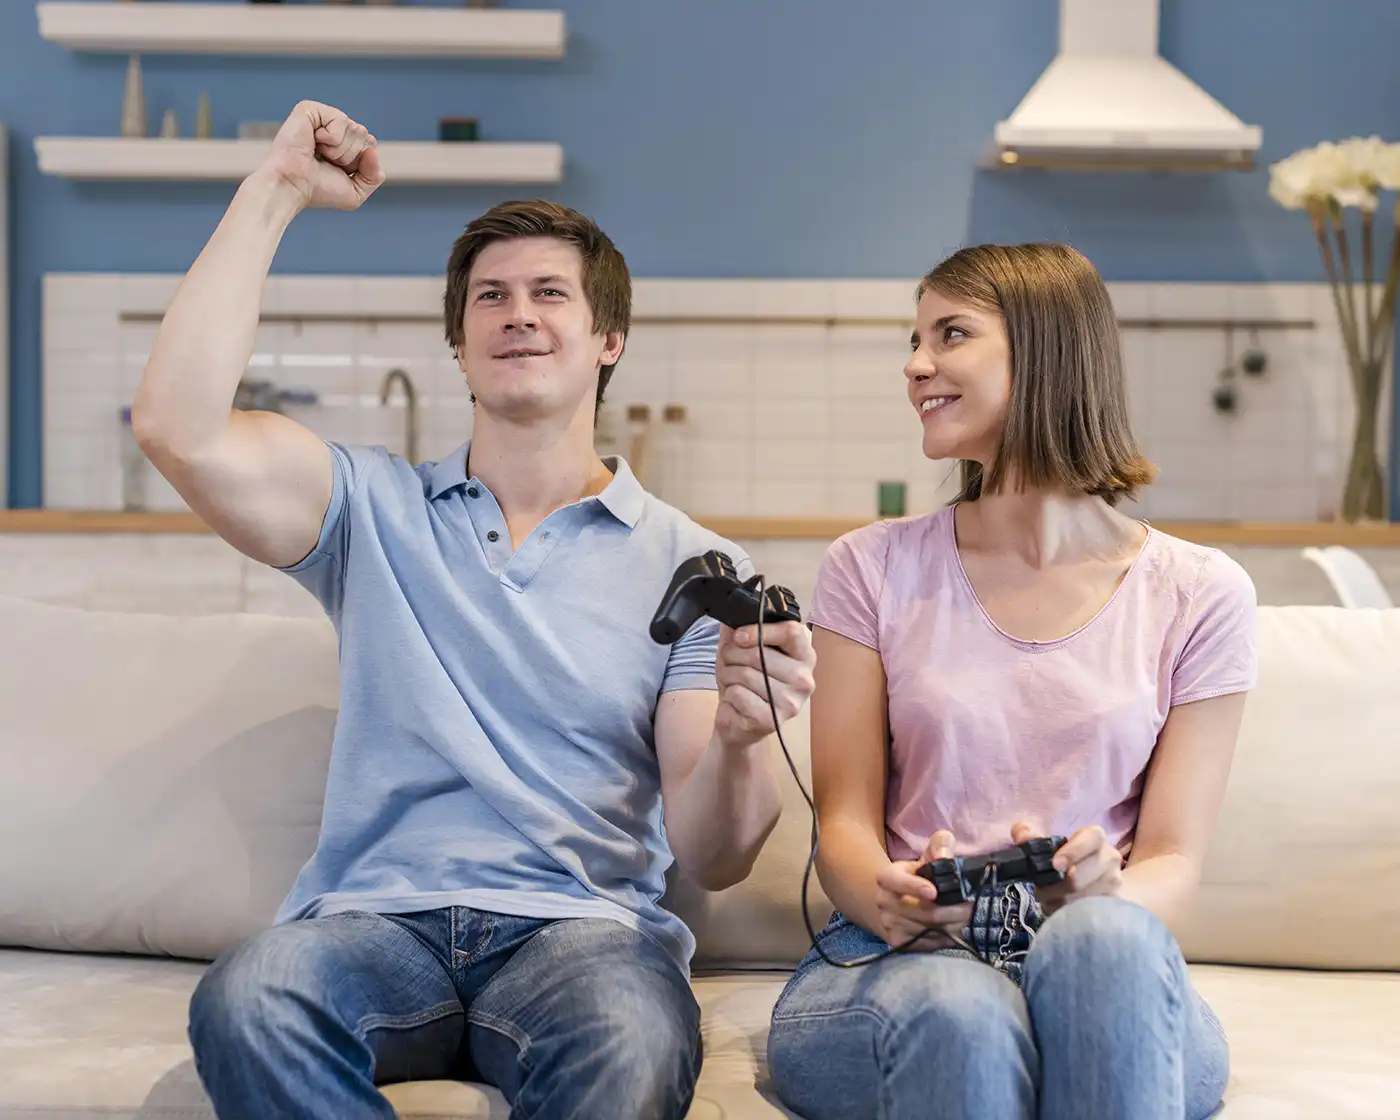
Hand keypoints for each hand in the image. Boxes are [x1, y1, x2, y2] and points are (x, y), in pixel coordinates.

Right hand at [260, 101, 383, 211]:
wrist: (293, 186)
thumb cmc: (318, 190)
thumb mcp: (356, 192)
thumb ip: (374, 175)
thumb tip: (372, 147)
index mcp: (344, 143)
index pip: (370, 145)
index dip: (359, 163)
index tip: (337, 170)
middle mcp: (334, 128)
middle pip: (364, 136)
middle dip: (349, 156)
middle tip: (325, 162)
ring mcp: (322, 117)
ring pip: (355, 129)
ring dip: (339, 149)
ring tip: (317, 153)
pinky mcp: (310, 108)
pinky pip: (340, 119)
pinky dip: (331, 137)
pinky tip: (313, 141)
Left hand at [712, 621, 814, 750]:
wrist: (738, 721)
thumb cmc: (745, 682)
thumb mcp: (741, 650)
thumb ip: (738, 630)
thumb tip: (731, 612)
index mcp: (804, 656)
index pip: (792, 631)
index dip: (760, 629)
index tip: (739, 636)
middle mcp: (804, 679)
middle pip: (760, 653)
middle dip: (733, 655)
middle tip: (728, 661)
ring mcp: (791, 702)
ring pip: (746, 674)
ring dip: (728, 675)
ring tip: (731, 681)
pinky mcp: (773, 720)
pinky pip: (739, 694)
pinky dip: (729, 695)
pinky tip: (736, 701)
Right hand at [873, 830, 973, 950]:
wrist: (894, 902)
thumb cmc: (917, 876)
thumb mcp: (928, 855)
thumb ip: (940, 845)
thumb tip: (944, 856)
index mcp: (887, 877)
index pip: (897, 882)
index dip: (915, 887)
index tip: (934, 892)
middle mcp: (884, 901)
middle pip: (923, 912)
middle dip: (953, 911)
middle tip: (970, 906)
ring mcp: (889, 924)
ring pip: (929, 930)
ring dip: (953, 926)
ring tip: (964, 917)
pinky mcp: (898, 942)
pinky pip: (928, 944)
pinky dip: (945, 938)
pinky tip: (953, 928)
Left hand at [1011, 821, 1123, 914]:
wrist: (1104, 883)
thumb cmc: (1072, 860)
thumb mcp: (1052, 845)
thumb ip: (1032, 836)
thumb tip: (1022, 836)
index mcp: (1096, 839)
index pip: (1090, 838)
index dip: (1072, 851)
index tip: (1055, 864)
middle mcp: (1109, 859)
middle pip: (1079, 877)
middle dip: (1053, 887)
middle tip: (1039, 890)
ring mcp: (1114, 884)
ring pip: (1079, 900)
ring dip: (1057, 902)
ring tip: (1049, 900)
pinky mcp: (1115, 906)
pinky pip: (1087, 916)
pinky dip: (1067, 915)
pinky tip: (1061, 912)